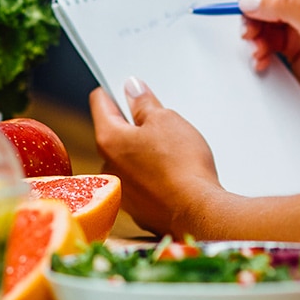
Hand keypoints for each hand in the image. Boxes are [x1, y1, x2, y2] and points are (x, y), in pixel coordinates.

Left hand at [90, 81, 220, 236]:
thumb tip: (132, 90)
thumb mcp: (165, 120)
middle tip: (159, 118)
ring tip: (172, 148)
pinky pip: (140, 180)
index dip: (113, 90)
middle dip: (133, 123)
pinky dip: (151, 173)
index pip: (100, 104)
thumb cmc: (181, 165)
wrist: (198, 212)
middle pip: (115, 133)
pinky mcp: (137, 208)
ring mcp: (121, 191)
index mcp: (109, 140)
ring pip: (128, 158)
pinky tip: (173, 171)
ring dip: (143, 150)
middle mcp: (107, 167)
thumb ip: (144, 103)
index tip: (124, 86)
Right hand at [239, 0, 299, 142]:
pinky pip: (265, 34)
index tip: (259, 1)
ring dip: (255, 29)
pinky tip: (263, 58)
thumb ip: (286, 7)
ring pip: (264, 11)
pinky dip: (259, 45)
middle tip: (252, 27)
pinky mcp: (293, 42)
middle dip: (258, 8)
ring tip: (257, 46)